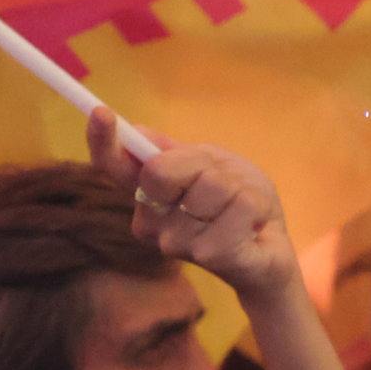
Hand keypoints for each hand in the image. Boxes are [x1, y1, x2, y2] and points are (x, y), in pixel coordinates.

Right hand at [108, 121, 299, 305]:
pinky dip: (256, 206)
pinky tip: (254, 226)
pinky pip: (239, 207)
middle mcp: (151, 223)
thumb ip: (175, 153)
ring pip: (210, 187)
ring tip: (242, 210)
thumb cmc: (236, 203)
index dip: (103, 140)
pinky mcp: (211, 257)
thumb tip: (135, 130)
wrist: (271, 245)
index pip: (114, 166)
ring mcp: (177, 245)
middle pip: (163, 170)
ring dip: (238, 189)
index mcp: (147, 194)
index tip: (100, 112)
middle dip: (202, 166)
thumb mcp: (210, 165)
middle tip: (223, 184)